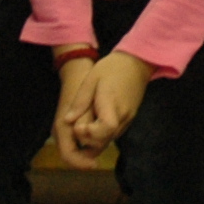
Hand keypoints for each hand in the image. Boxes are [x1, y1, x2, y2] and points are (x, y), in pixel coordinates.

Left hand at [56, 51, 152, 168]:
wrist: (135, 64)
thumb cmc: (111, 68)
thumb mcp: (91, 79)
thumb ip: (81, 101)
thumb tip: (67, 120)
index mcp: (112, 102)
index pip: (107, 126)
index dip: (91, 132)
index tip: (78, 127)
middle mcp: (123, 114)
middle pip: (107, 138)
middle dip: (89, 139)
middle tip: (77, 128)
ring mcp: (128, 119)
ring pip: (110, 138)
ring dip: (95, 139)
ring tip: (83, 127)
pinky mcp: (129, 119)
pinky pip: (114, 133)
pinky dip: (102, 135)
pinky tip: (94, 125)